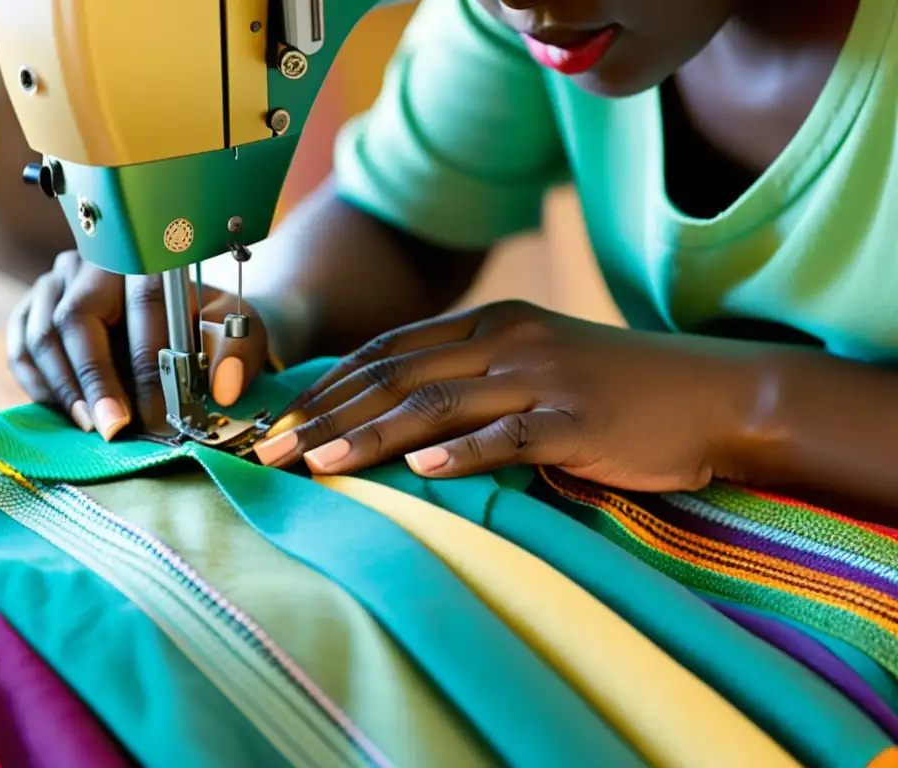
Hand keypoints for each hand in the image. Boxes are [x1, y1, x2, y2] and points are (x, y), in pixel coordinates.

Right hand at [7, 251, 268, 439]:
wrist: (184, 315)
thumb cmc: (210, 324)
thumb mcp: (238, 329)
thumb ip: (237, 352)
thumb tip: (224, 387)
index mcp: (150, 258)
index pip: (142, 304)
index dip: (145, 364)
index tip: (153, 414)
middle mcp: (95, 262)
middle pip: (77, 318)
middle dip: (95, 381)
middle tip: (113, 429)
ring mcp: (58, 281)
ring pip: (42, 334)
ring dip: (65, 387)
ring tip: (92, 425)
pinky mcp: (34, 307)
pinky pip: (21, 348)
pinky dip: (40, 385)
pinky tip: (71, 412)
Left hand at [254, 300, 754, 491]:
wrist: (709, 393)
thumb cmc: (612, 389)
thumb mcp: (532, 366)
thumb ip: (468, 381)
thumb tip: (392, 420)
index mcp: (488, 323)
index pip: (384, 353)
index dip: (325, 388)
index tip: (276, 424)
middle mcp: (505, 340)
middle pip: (394, 377)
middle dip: (325, 416)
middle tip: (268, 452)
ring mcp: (541, 376)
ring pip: (437, 403)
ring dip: (370, 435)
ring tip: (316, 465)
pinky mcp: (577, 418)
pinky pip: (509, 436)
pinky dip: (462, 453)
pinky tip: (420, 470)